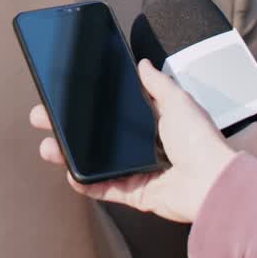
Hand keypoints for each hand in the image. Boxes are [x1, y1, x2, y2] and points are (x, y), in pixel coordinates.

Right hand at [30, 59, 236, 223]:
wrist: (213, 180)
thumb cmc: (199, 139)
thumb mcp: (178, 101)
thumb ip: (157, 84)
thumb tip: (142, 63)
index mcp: (154, 123)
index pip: (114, 112)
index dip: (90, 106)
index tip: (66, 98)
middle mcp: (144, 147)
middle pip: (99, 137)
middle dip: (69, 129)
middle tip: (44, 119)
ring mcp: (138, 171)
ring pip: (96, 163)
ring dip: (70, 155)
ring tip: (48, 147)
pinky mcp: (136, 194)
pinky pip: (105, 189)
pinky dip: (86, 184)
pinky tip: (69, 173)